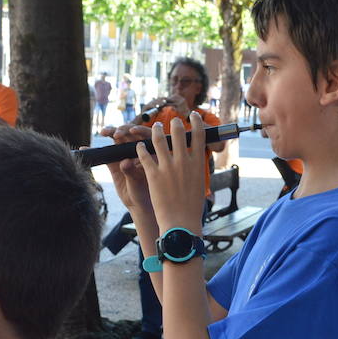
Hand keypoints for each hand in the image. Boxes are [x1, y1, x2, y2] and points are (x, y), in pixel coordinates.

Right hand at [104, 123, 155, 218]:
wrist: (138, 205)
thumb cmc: (145, 193)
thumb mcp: (139, 183)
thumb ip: (132, 172)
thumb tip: (125, 162)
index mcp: (149, 153)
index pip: (146, 136)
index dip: (139, 130)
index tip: (132, 131)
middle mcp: (138, 151)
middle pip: (130, 134)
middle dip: (123, 130)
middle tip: (116, 134)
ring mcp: (125, 155)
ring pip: (118, 140)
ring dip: (110, 133)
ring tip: (104, 132)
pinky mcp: (114, 163)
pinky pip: (106, 154)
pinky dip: (96, 151)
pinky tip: (85, 147)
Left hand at [138, 113, 206, 232]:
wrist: (180, 222)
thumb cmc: (191, 207)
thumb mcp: (199, 184)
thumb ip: (196, 169)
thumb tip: (196, 159)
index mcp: (198, 163)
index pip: (199, 135)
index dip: (196, 122)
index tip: (193, 115)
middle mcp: (183, 162)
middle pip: (178, 132)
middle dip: (174, 123)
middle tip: (172, 121)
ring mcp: (167, 167)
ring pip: (159, 140)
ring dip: (154, 130)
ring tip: (153, 127)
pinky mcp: (153, 174)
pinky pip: (144, 155)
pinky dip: (140, 148)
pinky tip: (138, 146)